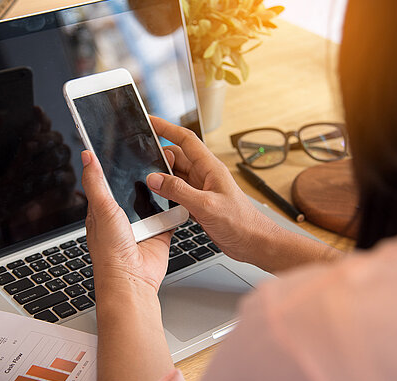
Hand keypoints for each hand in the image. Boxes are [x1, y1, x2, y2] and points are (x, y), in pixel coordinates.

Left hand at [80, 150, 172, 294]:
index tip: (125, 146)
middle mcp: (122, 216)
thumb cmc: (110, 250)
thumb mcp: (100, 208)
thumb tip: (86, 156)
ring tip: (168, 171)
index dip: (115, 164)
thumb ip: (95, 182)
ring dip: (160, 189)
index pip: (108, 180)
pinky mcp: (159, 231)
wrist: (132, 279)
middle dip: (143, 175)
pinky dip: (175, 206)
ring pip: (154, 198)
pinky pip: (170, 213)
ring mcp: (142, 223)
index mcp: (103, 209)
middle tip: (154, 155)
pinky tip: (178, 194)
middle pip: (134, 187)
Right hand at [146, 116, 277, 265]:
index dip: (166, 128)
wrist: (254, 243)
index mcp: (210, 168)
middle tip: (142, 164)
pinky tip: (160, 202)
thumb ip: (179, 191)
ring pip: (176, 176)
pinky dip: (168, 195)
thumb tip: (155, 179)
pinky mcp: (199, 204)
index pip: (185, 139)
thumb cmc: (241, 223)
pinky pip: (178, 193)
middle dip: (159, 157)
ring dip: (163, 179)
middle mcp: (205, 175)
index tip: (149, 121)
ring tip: (148, 183)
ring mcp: (202, 190)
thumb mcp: (206, 205)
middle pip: (176, 157)